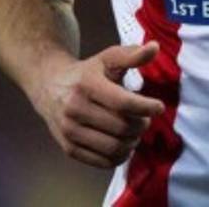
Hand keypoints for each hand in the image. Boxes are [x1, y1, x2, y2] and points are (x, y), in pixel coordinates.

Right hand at [30, 41, 165, 167]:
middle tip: (145, 119)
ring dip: (133, 142)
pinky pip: (102, 161)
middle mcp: (75, 109)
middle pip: (121, 127)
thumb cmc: (87, 72)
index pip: (123, 102)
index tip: (159, 107)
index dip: (146, 107)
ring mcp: (69, 131)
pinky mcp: (68, 148)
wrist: (49, 86)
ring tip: (136, 132)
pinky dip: (120, 156)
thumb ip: (132, 55)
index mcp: (86, 85)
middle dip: (141, 125)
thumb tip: (154, 47)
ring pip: (113, 147)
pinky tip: (125, 144)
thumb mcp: (108, 58)